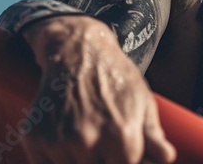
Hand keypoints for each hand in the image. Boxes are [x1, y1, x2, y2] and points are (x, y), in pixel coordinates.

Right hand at [20, 16, 176, 163]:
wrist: (78, 50)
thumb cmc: (115, 76)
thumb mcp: (143, 102)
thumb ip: (154, 137)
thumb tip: (167, 159)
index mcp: (122, 137)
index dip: (124, 161)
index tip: (119, 152)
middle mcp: (90, 141)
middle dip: (102, 160)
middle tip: (102, 142)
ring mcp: (60, 141)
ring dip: (79, 160)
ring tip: (86, 135)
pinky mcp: (36, 139)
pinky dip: (56, 158)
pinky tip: (66, 138)